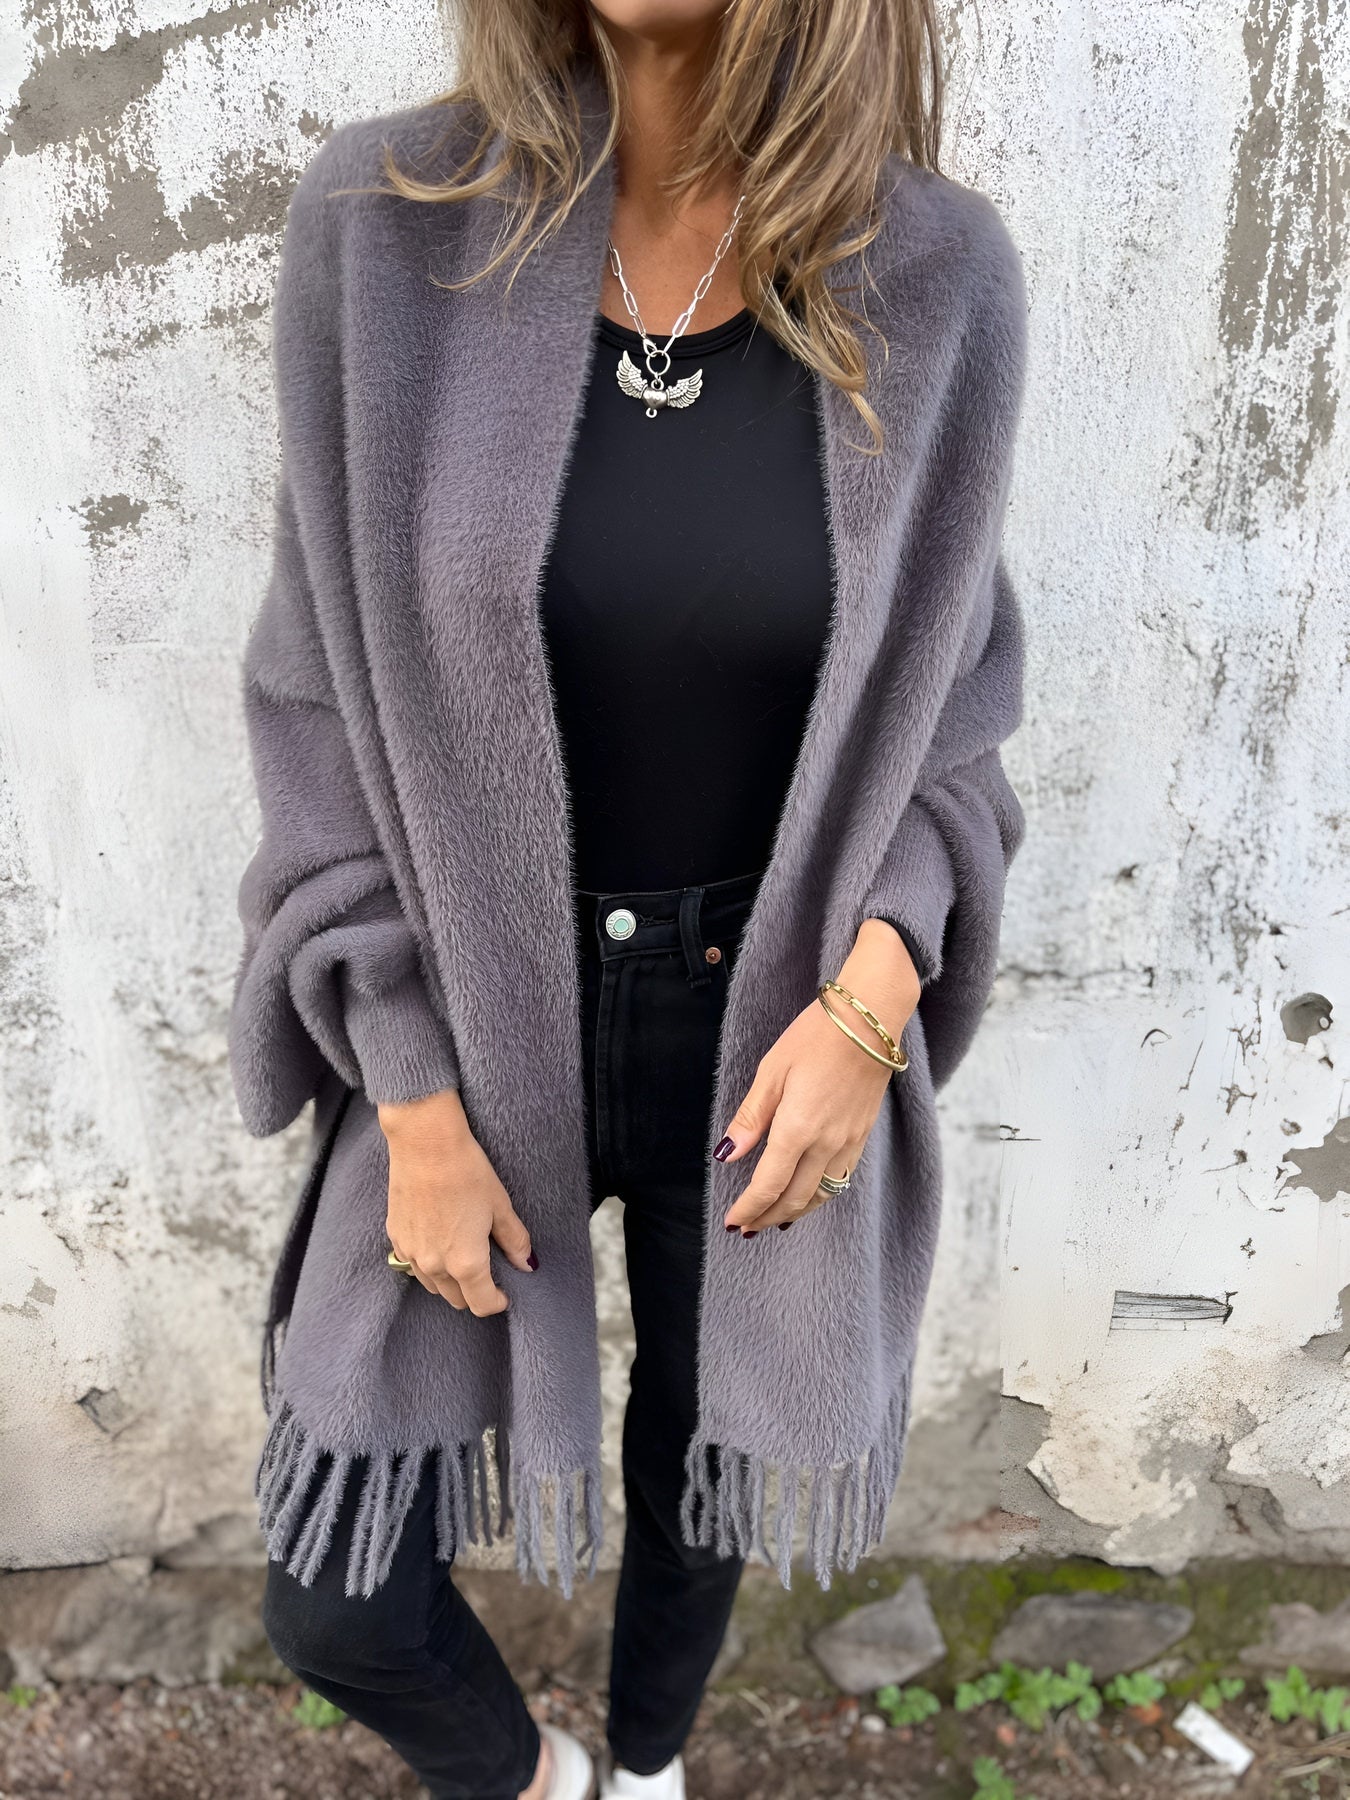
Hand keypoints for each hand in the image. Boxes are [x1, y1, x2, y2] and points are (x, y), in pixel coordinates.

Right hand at [379, 1089, 536, 1315]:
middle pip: (457, 1300)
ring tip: (463, 1256)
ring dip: (450, 1282)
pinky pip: (413, 1265)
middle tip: (488, 1272)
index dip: (498, 1302)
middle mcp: (435, 1265)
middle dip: (475, 1293)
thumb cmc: (466, 1171)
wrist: (425, 1143)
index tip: (506, 1292)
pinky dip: (428, 1264)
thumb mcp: (499, 1206)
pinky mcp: (395, 1237)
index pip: (482, 1304)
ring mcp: (411, 1253)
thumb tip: (527, 1264)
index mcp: (466, 1262)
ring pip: (433, 1286)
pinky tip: (439, 1241)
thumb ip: (514, 1241)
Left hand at [717, 920, 919, 1233]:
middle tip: (748, 1228)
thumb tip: (727, 1154)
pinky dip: (820, 1196)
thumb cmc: (816, 1037)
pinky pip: (840, 1179)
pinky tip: (808, 1195)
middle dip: (768, 1217)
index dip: (749, 1208)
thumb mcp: (772, 1071)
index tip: (733, 1222)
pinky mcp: (862, 1135)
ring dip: (794, 1212)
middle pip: (794, 1198)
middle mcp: (826, 1143)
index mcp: (798, 1128)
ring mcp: (848, 1142)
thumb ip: (751, 1118)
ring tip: (774, 1220)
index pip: (768, 1185)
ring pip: (821, 1196)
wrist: (870, 1020)